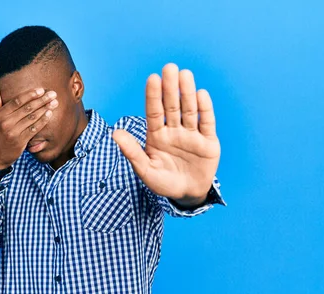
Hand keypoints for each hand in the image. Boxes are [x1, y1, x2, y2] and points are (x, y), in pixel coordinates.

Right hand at [0, 87, 58, 168]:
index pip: (17, 101)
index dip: (30, 95)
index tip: (40, 90)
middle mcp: (6, 122)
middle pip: (27, 108)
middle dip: (41, 100)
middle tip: (52, 94)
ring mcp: (13, 132)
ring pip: (32, 118)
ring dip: (45, 109)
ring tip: (54, 102)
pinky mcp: (20, 141)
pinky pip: (34, 129)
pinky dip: (42, 121)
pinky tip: (49, 114)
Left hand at [112, 63, 220, 205]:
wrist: (187, 194)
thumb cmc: (163, 182)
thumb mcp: (145, 170)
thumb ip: (132, 152)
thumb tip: (115, 133)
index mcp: (157, 135)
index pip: (154, 112)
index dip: (153, 96)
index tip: (153, 78)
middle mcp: (174, 130)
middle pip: (172, 106)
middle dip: (170, 88)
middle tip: (169, 68)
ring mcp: (192, 135)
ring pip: (189, 110)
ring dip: (187, 93)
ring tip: (185, 74)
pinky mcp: (208, 142)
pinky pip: (206, 123)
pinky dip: (205, 109)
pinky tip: (201, 94)